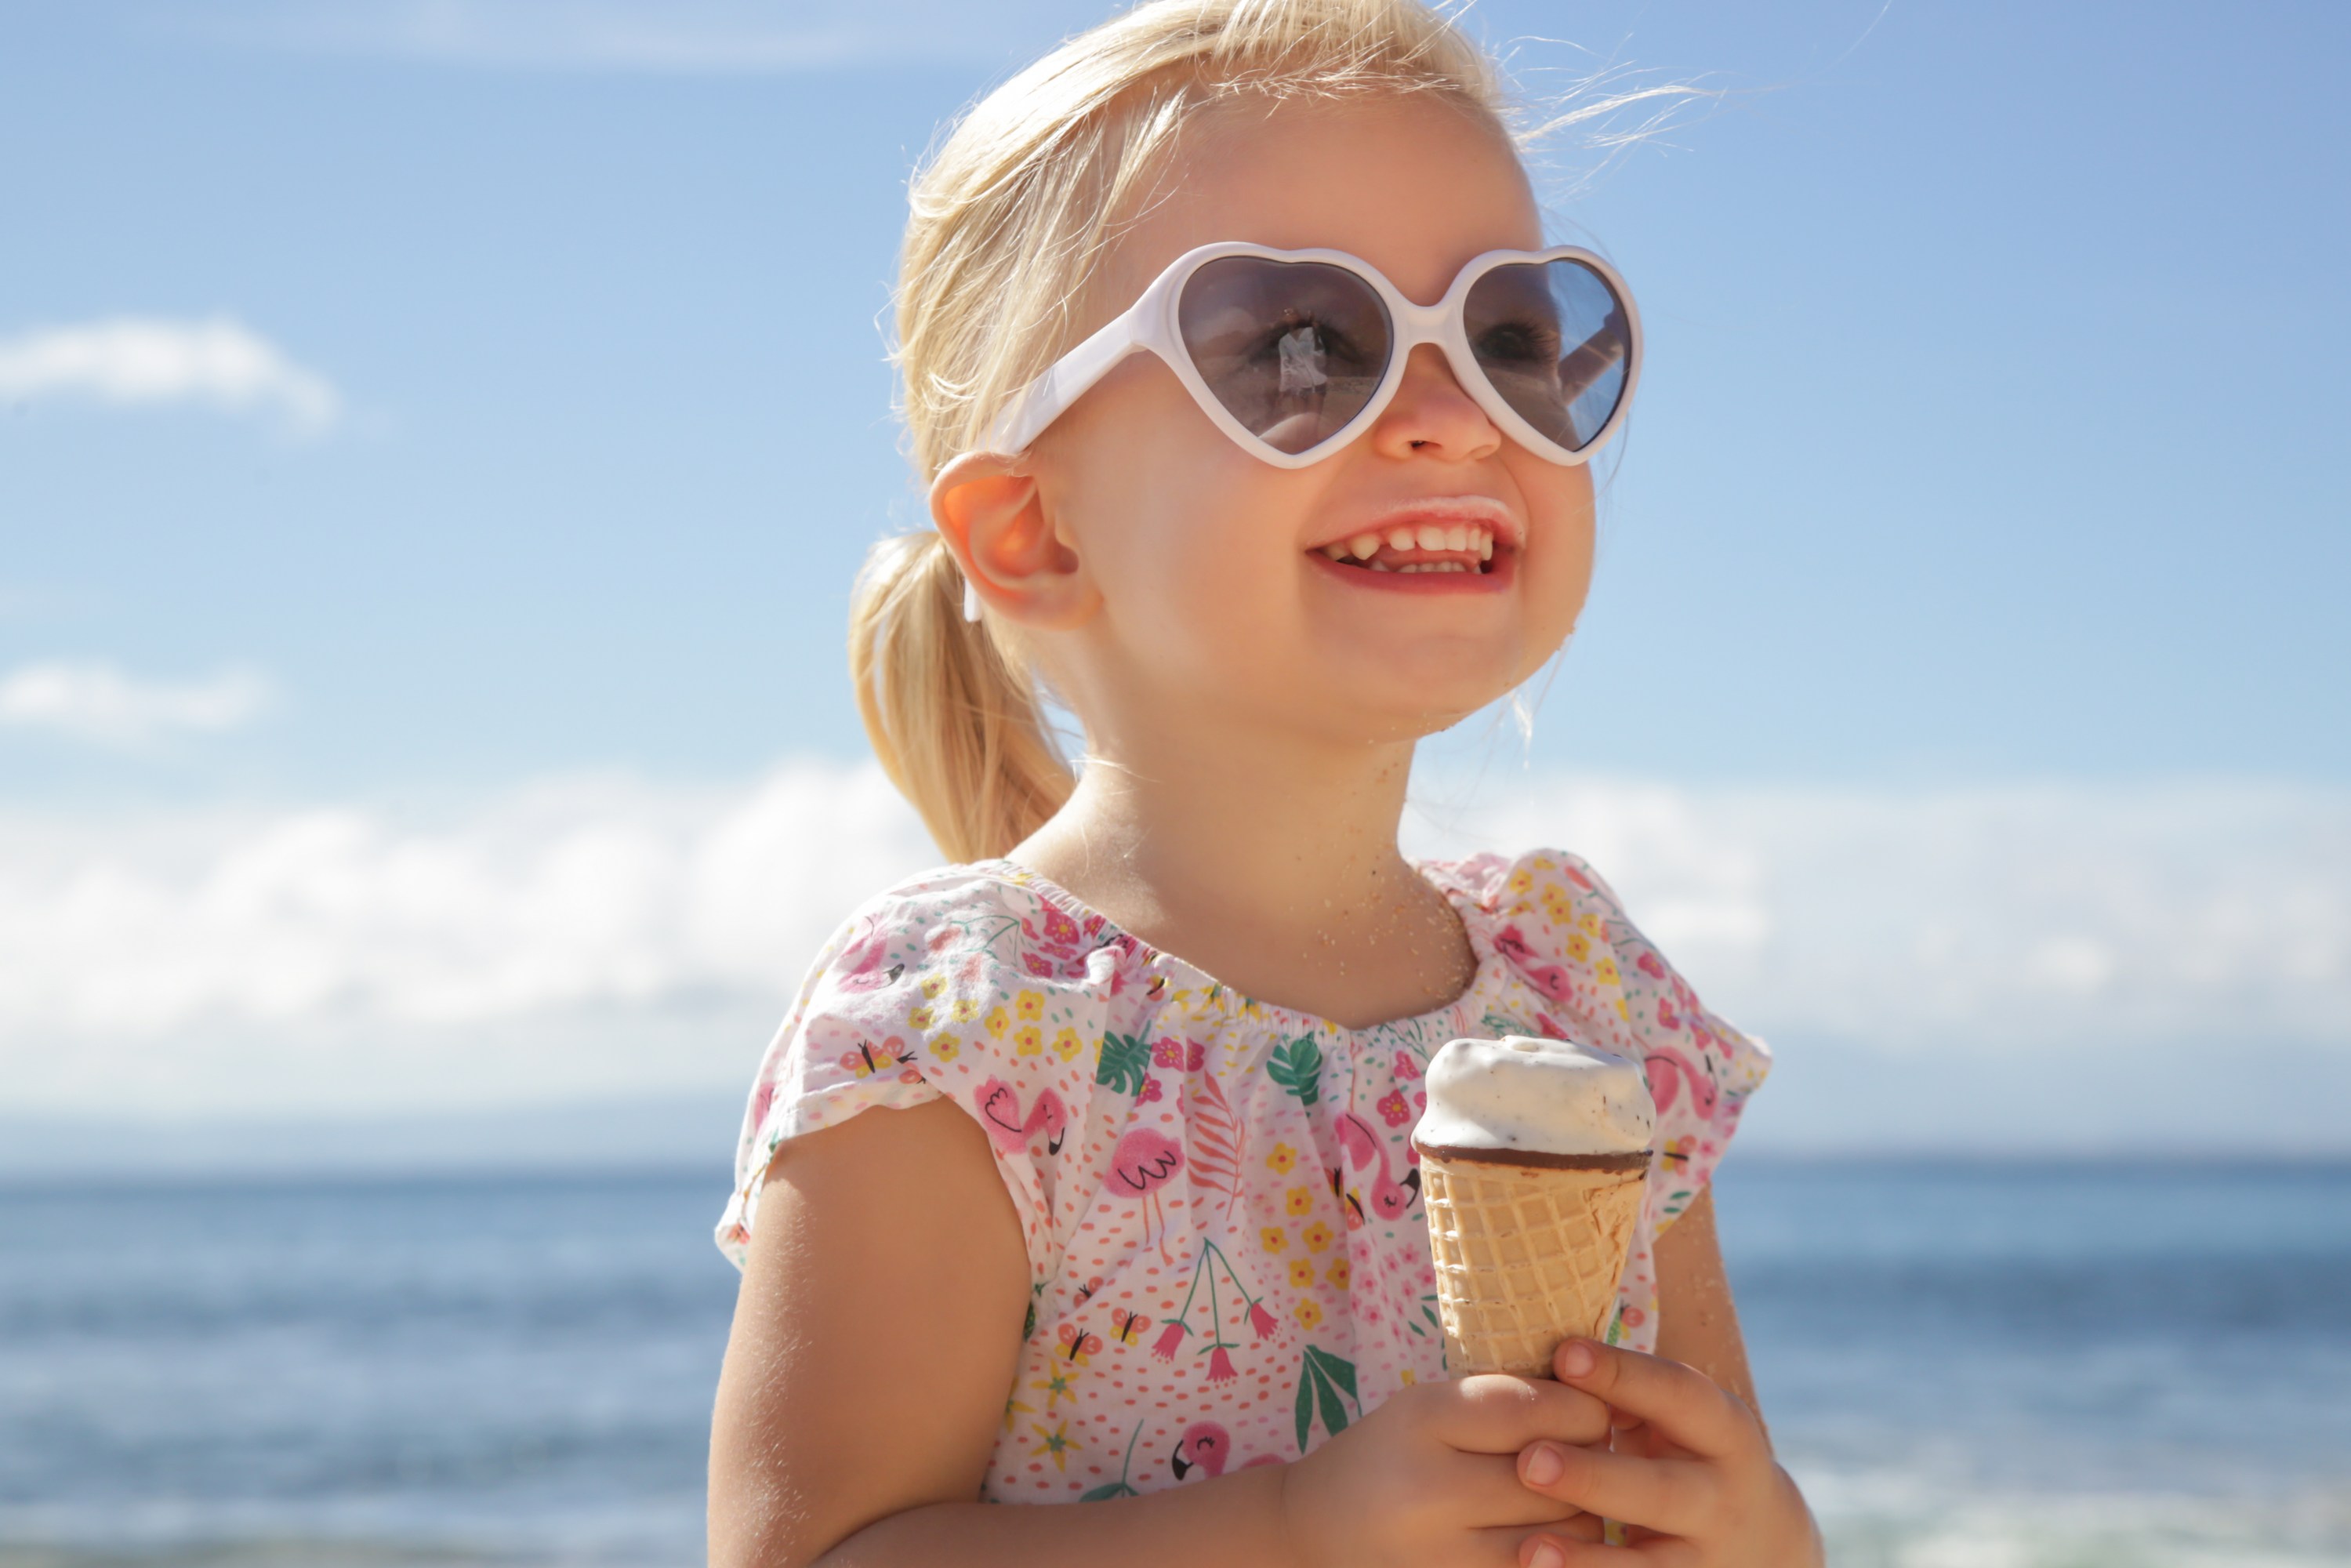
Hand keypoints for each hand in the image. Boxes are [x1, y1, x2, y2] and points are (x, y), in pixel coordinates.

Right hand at [1279, 1372, 1615, 1567]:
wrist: (1311, 1533)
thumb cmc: (1385, 1456)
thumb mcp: (1425, 1407)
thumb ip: (1502, 1401)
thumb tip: (1601, 1401)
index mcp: (1420, 1420)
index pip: (1530, 1407)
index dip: (1580, 1408)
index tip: (1590, 1410)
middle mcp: (1429, 1489)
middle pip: (1554, 1475)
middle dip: (1589, 1464)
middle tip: (1594, 1457)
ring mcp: (1442, 1555)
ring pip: (1561, 1535)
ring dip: (1582, 1517)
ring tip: (1569, 1500)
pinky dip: (1557, 1555)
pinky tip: (1545, 1538)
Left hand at [1509, 1340, 1822, 1567]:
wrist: (1764, 1543)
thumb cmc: (1690, 1455)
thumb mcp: (1681, 1420)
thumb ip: (1631, 1395)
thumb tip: (1560, 1362)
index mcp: (1726, 1432)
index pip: (1678, 1395)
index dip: (1623, 1374)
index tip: (1565, 1355)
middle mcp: (1723, 1498)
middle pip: (1660, 1491)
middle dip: (1594, 1478)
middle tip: (1530, 1461)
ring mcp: (1707, 1558)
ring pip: (1651, 1564)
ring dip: (1590, 1558)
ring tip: (1532, 1547)